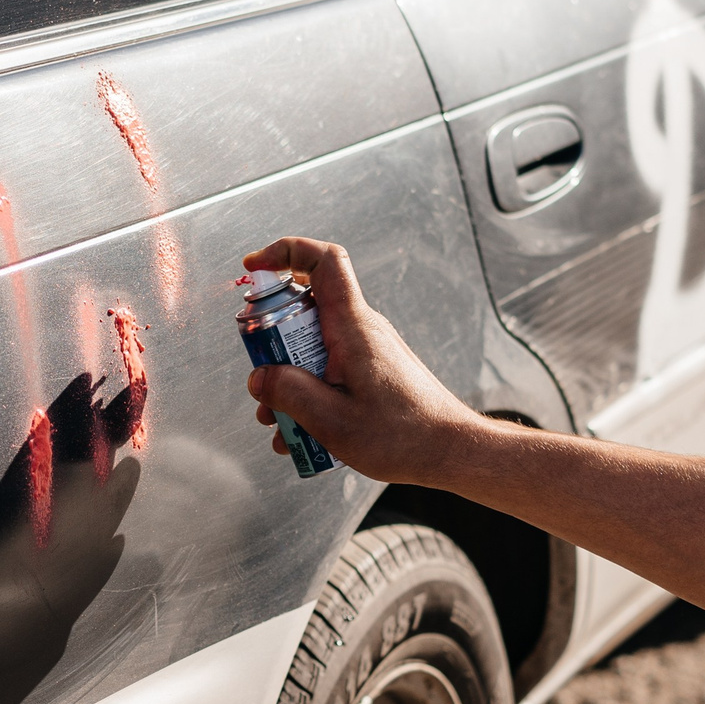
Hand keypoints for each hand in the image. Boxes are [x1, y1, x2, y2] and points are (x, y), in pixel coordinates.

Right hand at [241, 237, 487, 485]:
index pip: (323, 261)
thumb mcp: (331, 420)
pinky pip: (330, 369)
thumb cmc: (403, 435)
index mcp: (352, 327)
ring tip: (279, 423)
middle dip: (271, 341)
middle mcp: (362, 329)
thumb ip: (288, 393)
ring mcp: (368, 350)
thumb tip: (259, 378)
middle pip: (304, 309)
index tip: (254, 269)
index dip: (284, 253)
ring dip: (289, 379)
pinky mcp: (373, 371)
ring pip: (313, 346)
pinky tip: (303, 433)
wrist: (450, 450)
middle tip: (263, 379)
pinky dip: (310, 394)